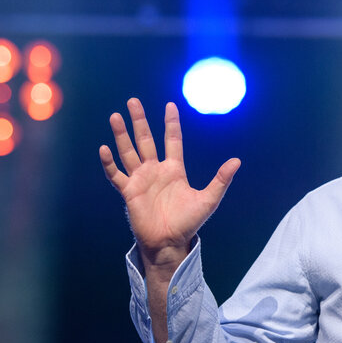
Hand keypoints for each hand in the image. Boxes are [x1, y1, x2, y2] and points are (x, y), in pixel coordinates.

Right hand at [99, 98, 239, 266]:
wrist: (169, 242)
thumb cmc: (188, 222)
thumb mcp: (209, 199)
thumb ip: (221, 179)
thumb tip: (237, 161)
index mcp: (174, 169)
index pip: (172, 140)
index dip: (171, 123)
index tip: (170, 105)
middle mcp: (155, 170)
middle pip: (146, 139)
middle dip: (139, 121)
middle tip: (133, 100)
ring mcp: (141, 180)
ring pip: (129, 152)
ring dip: (122, 135)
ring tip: (115, 116)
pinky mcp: (129, 192)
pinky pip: (116, 175)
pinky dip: (110, 163)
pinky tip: (105, 149)